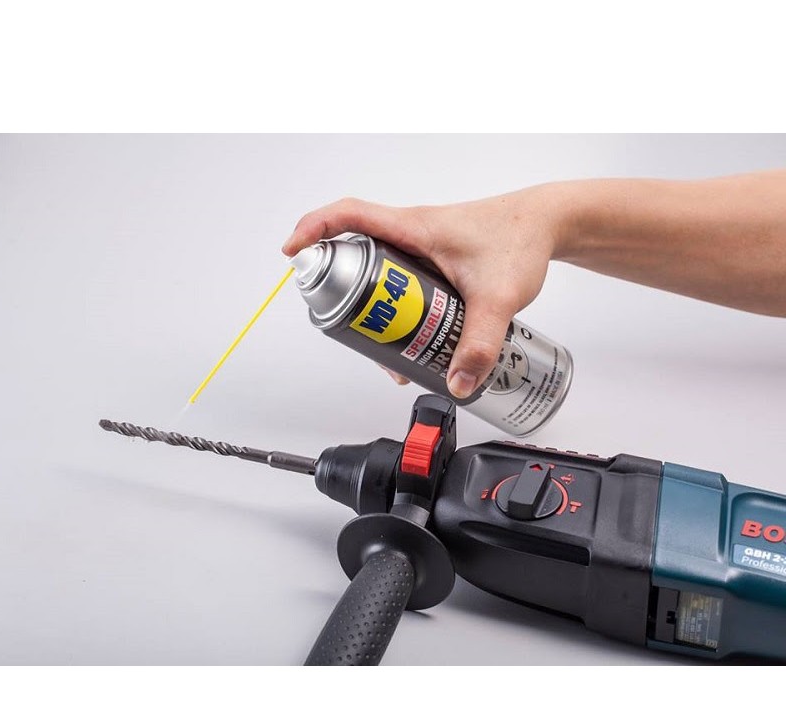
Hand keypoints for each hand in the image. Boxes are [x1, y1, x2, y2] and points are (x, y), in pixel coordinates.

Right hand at [282, 187, 569, 397]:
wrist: (548, 225)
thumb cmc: (520, 240)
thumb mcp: (498, 299)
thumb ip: (479, 345)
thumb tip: (457, 383)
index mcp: (414, 229)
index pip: (350, 216)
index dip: (315, 229)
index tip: (294, 252)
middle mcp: (412, 235)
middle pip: (357, 254)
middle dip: (344, 291)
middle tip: (348, 327)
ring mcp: (422, 249)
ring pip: (380, 274)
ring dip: (373, 307)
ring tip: (387, 348)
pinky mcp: (435, 262)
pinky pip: (401, 282)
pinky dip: (397, 308)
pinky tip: (414, 339)